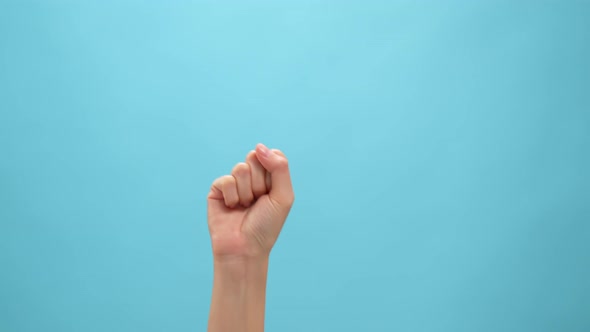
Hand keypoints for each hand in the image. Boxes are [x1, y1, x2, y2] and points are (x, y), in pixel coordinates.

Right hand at [207, 143, 294, 258]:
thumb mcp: (283, 196)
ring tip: (245, 207)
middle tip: (258, 201)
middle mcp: (252, 178)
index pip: (272, 154)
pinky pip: (226, 180)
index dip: (272, 170)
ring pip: (241, 168)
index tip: (271, 191)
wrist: (245, 248)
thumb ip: (279, 167)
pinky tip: (232, 208)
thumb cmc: (266, 226)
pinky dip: (232, 196)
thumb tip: (259, 146)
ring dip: (246, 192)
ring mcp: (234, 182)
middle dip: (259, 182)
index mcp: (270, 177)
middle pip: (255, 157)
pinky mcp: (218, 190)